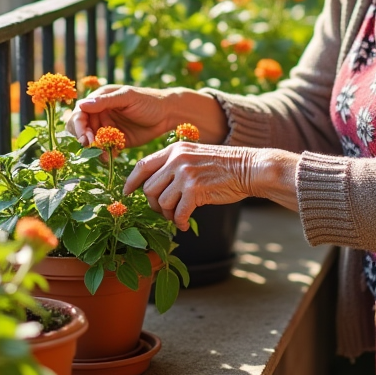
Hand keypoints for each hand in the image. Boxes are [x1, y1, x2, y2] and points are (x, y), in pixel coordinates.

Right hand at [67, 85, 174, 148]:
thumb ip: (106, 101)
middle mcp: (100, 113)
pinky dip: (105, 154)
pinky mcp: (116, 140)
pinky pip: (104, 149)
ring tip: (104, 154)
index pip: (80, 112)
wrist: (168, 115)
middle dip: (83, 138)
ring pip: (92, 141)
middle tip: (92, 146)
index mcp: (100, 99)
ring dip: (94, 148)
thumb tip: (82, 104)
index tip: (84, 138)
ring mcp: (108, 127)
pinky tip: (112, 156)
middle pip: (81, 128)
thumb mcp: (127, 97)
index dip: (78, 125)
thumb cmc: (149, 100)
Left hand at [123, 143, 259, 230]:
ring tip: (178, 217)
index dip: (131, 182)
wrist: (248, 168)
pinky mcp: (195, 190)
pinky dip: (180, 222)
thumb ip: (174, 166)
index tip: (127, 193)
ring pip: (162, 203)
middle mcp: (176, 159)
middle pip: (148, 188)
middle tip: (166, 211)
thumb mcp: (194, 156)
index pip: (142, 166)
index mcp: (174, 150)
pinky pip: (178, 213)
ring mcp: (185, 174)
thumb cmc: (223, 166)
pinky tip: (185, 224)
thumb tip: (153, 187)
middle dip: (154, 205)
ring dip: (168, 215)